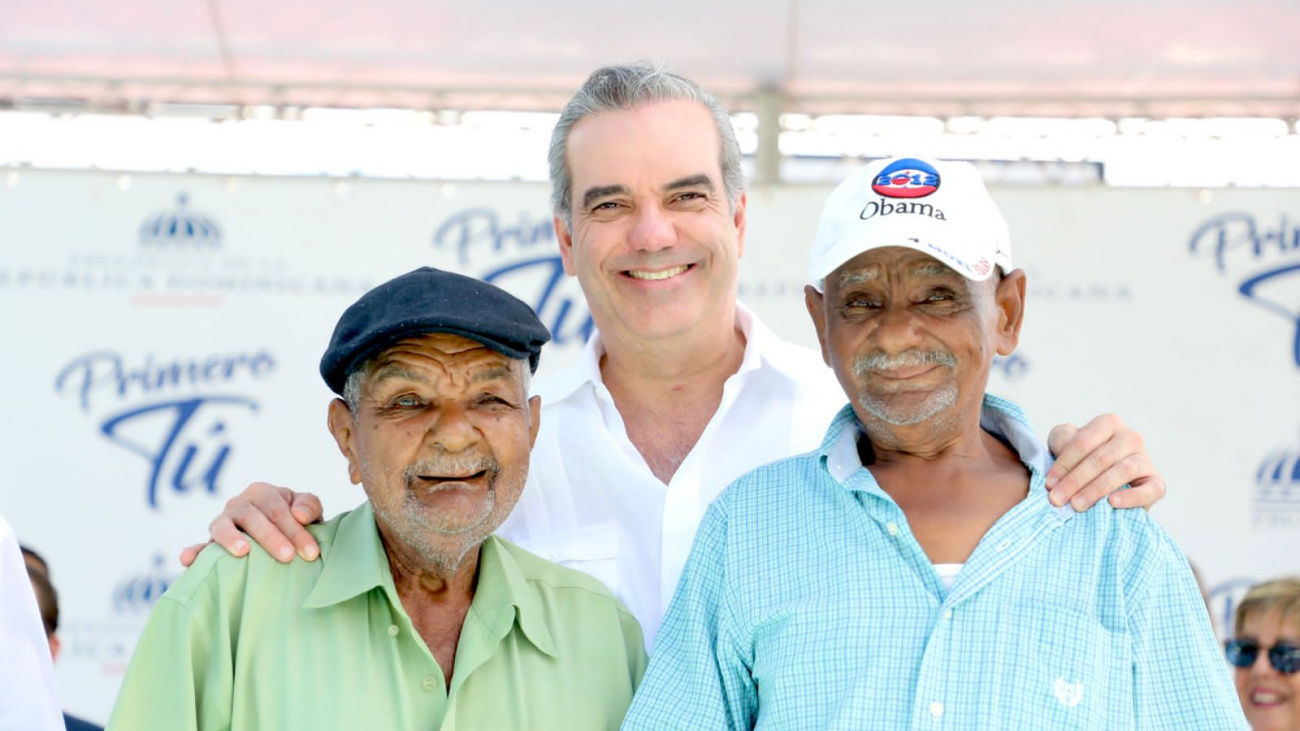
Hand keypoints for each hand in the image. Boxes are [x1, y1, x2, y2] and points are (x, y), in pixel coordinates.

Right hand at [177, 482, 324, 566]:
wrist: (281, 535)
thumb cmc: (297, 521)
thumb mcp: (308, 509)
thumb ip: (309, 505)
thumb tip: (299, 515)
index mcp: (262, 492)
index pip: (278, 509)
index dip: (296, 530)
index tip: (311, 552)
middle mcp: (239, 504)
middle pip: (252, 517)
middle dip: (271, 537)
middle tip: (287, 556)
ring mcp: (222, 523)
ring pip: (222, 527)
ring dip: (231, 538)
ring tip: (243, 551)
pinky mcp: (210, 544)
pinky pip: (200, 546)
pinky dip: (193, 551)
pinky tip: (187, 559)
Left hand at [1045, 414, 1165, 510]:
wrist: (1102, 487)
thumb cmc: (1079, 461)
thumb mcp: (1064, 444)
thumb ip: (1061, 440)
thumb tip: (1063, 448)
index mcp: (1108, 424)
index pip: (1084, 441)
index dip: (1064, 463)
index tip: (1049, 483)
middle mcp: (1130, 437)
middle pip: (1102, 457)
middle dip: (1075, 480)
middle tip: (1058, 499)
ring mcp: (1145, 460)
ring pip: (1124, 470)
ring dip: (1096, 489)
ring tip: (1077, 505)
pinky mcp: (1156, 483)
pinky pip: (1150, 489)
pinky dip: (1131, 497)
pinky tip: (1111, 503)